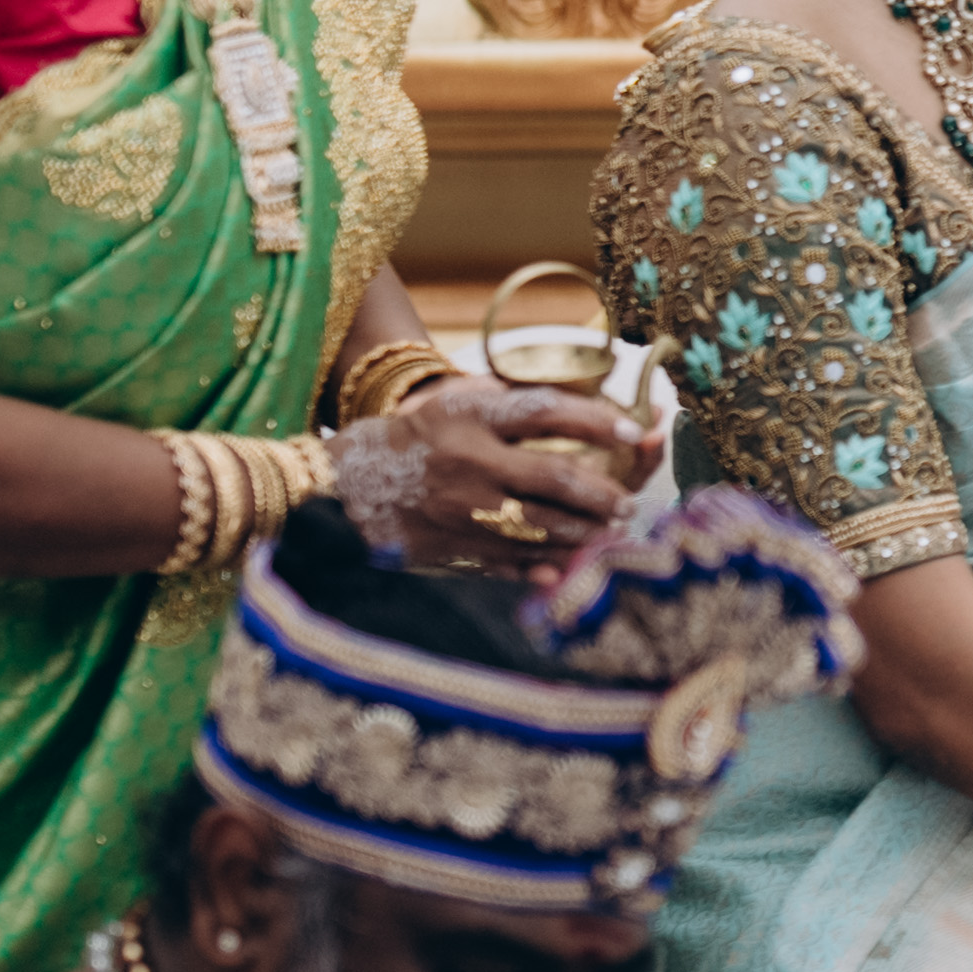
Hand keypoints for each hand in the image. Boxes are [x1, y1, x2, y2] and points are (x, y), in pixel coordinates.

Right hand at [331, 379, 653, 576]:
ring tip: (608, 531)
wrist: (338, 489)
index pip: (546, 411)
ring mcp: (462, 509)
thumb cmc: (406, 441)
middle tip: (625, 501)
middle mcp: (468, 461)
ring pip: (542, 525)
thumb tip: (580, 407)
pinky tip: (568, 565)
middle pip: (555, 477)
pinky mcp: (454, 547)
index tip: (633, 431)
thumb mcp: (449, 407)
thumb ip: (506, 406)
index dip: (596, 420)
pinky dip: (547, 564)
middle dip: (602, 492)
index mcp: (468, 416)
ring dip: (585, 532)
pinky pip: (514, 560)